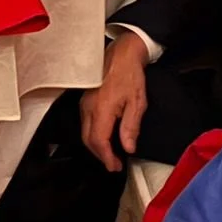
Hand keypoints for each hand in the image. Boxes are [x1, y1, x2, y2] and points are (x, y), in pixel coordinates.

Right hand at [82, 32, 149, 171]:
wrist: (121, 54)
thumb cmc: (130, 75)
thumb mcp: (137, 103)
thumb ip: (131, 127)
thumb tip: (127, 148)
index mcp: (101, 110)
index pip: (99, 141)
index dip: (106, 157)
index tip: (116, 167)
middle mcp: (88, 108)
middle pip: (88, 140)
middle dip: (100, 155)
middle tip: (114, 165)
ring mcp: (84, 104)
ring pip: (84, 132)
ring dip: (96, 146)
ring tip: (111, 154)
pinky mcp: (84, 100)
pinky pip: (85, 123)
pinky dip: (93, 135)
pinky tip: (105, 138)